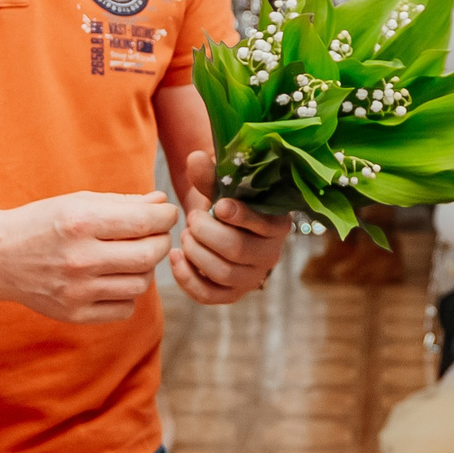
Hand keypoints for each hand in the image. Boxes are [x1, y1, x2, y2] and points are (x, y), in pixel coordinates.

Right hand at [0, 190, 178, 322]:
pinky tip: (113, 279)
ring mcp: (76, 290)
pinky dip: (127, 293)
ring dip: (145, 269)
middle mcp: (79, 258)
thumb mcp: (79, 202)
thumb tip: (163, 203)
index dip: (166, 216)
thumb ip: (124, 202)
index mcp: (80, 222)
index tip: (166, 214)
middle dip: (161, 242)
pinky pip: (125, 308)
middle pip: (148, 256)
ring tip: (130, 257)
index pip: (145, 222)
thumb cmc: (45, 222)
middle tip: (154, 235)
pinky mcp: (74, 313)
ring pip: (141, 284)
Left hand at [171, 150, 292, 305]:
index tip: (219, 206)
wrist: (224, 229)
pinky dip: (186, 277)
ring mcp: (252, 278)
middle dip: (206, 232)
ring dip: (195, 251)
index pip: (264, 225)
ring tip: (185, 235)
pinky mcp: (232, 294)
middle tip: (192, 219)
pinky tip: (176, 256)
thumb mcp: (222, 187)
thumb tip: (194, 158)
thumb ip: (210, 175)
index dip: (240, 216)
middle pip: (236, 249)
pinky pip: (208, 295)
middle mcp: (271, 254)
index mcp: (277, 224)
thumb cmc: (226, 204)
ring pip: (222, 272)